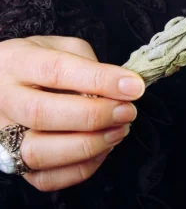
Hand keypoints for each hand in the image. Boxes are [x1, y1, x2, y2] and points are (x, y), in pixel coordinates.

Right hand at [0, 36, 144, 190]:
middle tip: (128, 111)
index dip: (99, 79)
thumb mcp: (62, 47)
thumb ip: (87, 64)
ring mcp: (1, 135)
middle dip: (95, 115)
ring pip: (39, 152)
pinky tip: (103, 149)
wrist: (5, 80)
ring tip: (119, 131)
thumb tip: (118, 90)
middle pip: (43, 114)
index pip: (57, 70)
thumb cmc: (41, 60)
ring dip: (88, 145)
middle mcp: (3, 99)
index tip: (133, 86)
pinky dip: (80, 168)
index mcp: (17, 61)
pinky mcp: (11, 163)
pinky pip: (44, 178)